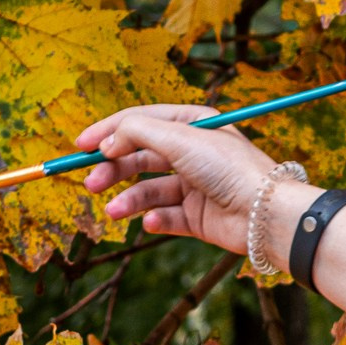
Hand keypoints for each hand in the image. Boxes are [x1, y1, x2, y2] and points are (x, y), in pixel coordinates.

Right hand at [75, 106, 291, 259]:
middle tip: (91, 183)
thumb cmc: (229, 168)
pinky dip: (155, 219)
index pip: (141, 122)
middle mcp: (192, 153)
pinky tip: (152, 222)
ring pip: (149, 190)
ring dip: (128, 200)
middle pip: (140, 157)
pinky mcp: (198, 218)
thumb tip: (106, 141)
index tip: (80, 146)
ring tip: (113, 210)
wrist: (265, 214)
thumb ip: (137, 132)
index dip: (108, 131)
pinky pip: (166, 217)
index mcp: (192, 124)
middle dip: (114, 169)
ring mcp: (195, 186)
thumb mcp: (180, 138)